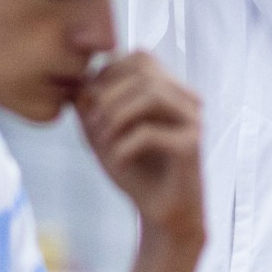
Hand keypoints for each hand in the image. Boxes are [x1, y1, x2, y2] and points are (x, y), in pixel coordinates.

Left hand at [76, 53, 204, 251]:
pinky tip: (117, 161)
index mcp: (169, 90)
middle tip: (92, 125)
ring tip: (102, 139)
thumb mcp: (102, 134)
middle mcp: (186, 99)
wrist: (161, 214)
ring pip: (152, 93)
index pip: (140, 57)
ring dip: (117, 114)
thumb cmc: (134, 170)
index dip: (108, 73)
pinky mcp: (192, 147)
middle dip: (108, 94)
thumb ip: (90, 106)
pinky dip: (125, 145)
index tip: (89, 105)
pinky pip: (151, 133)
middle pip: (144, 71)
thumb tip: (79, 82)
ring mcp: (193, 121)